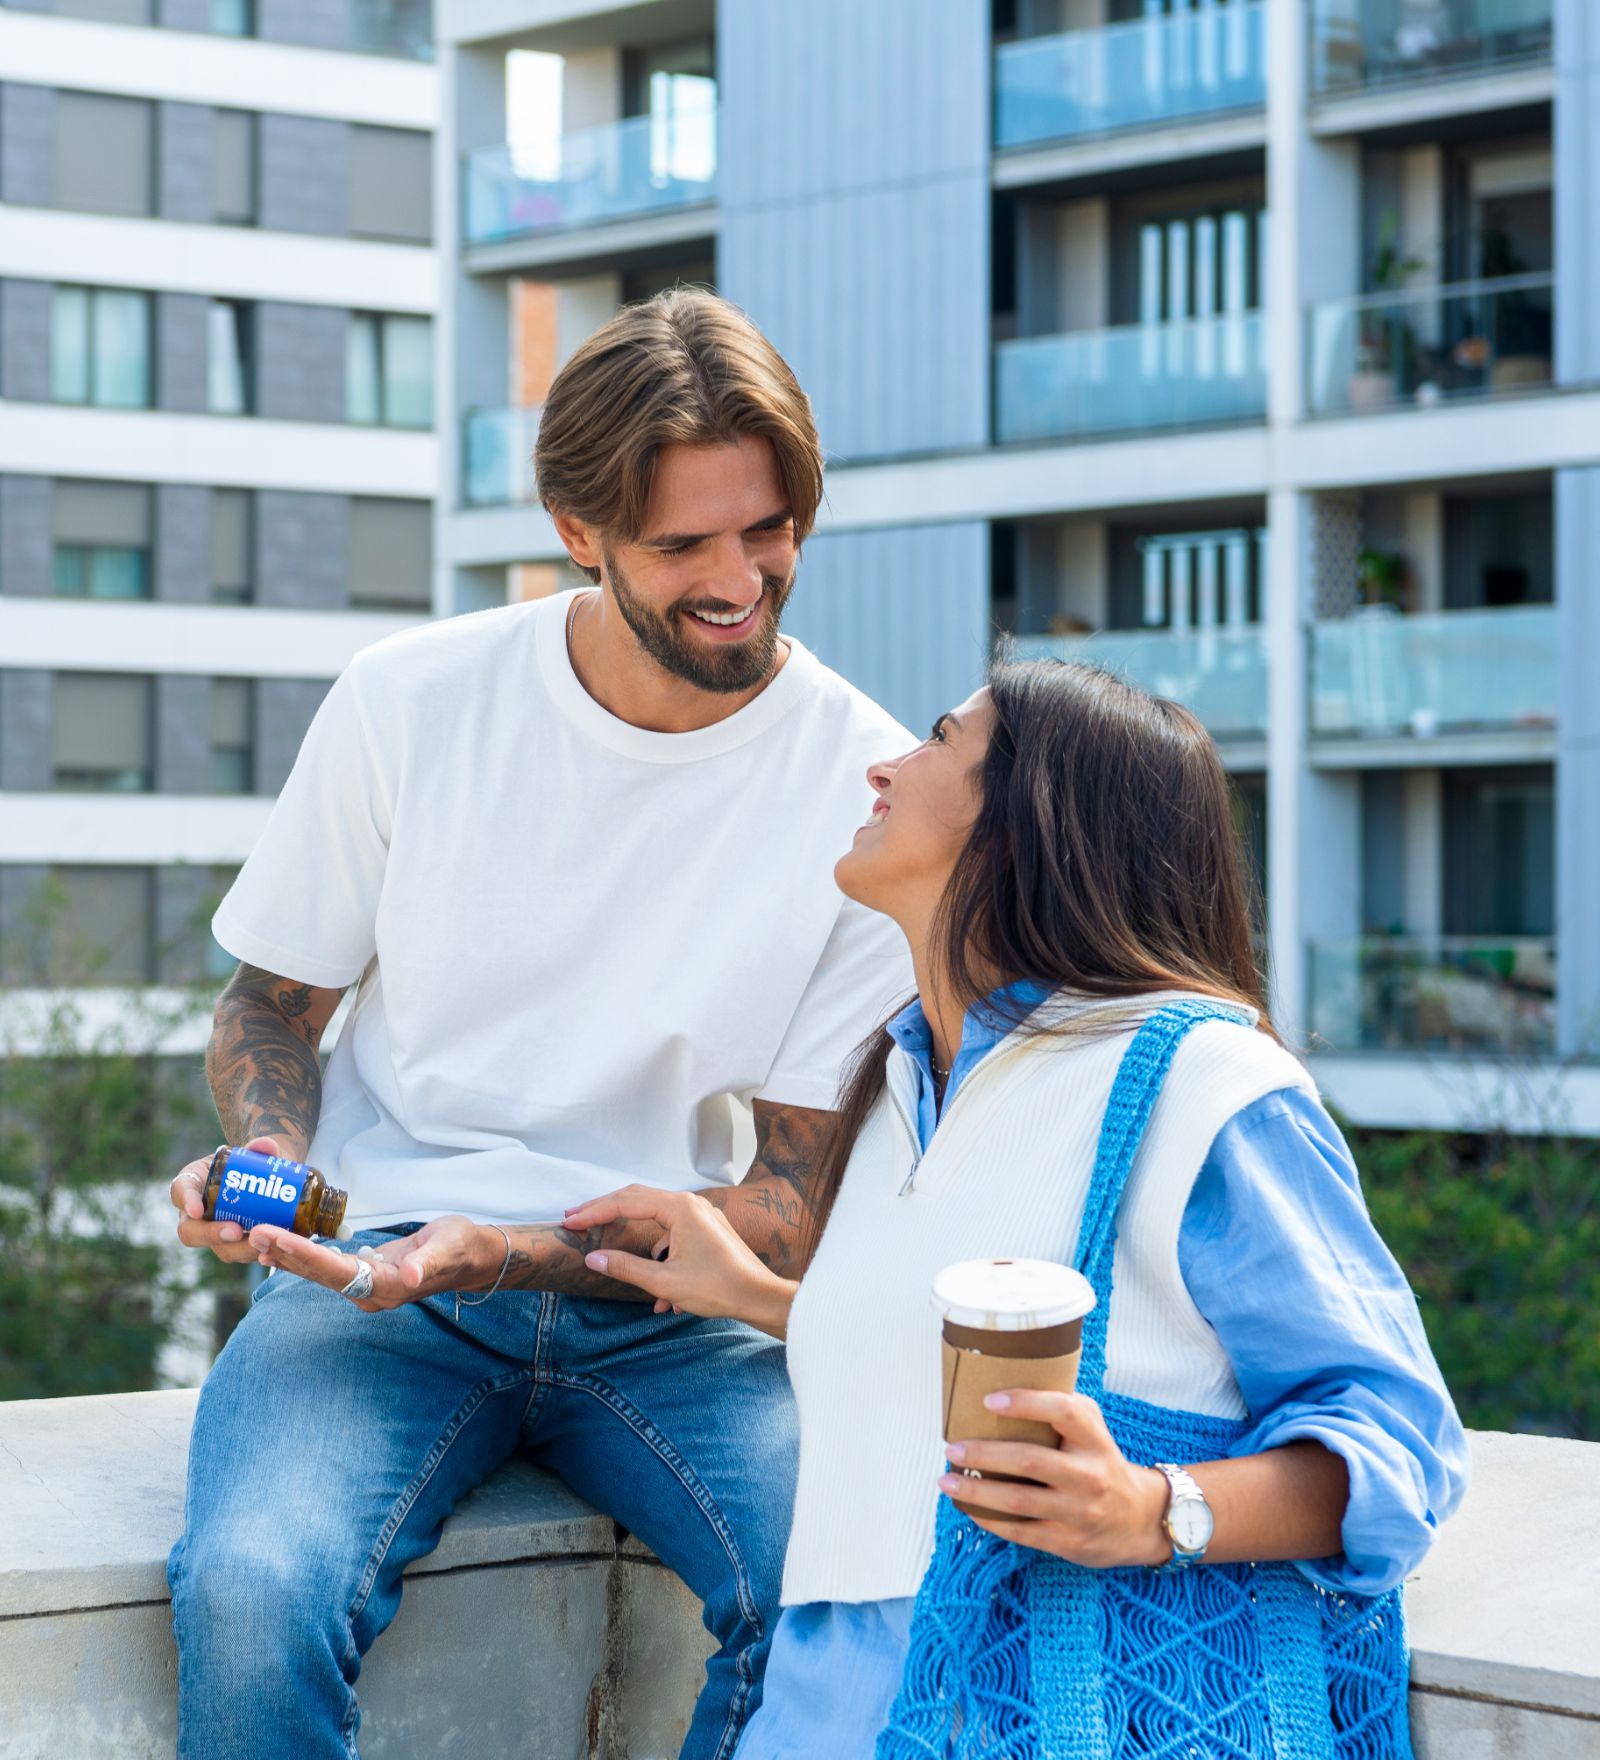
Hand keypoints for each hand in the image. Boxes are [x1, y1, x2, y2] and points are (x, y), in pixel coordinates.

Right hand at [171, 1136, 281, 1264]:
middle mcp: (196, 1213)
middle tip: (235, 1231)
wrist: (264, 1180)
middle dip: (211, 1234)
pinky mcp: (235, 1245)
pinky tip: (271, 1252)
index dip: (186, 1201)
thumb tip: (267, 1146)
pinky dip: (256, 1254)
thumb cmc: (246, 1164)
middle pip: (190, 1231)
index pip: (180, 1190)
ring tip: (261, 1243)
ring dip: (239, 1249)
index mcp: (193, 1182)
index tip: (197, 1209)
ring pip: (219, 1249)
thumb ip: (258, 1148)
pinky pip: (240, 1254)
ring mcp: (215, 1233)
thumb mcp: (249, 1153)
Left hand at [248, 1214, 500, 1312]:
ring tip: (257, 1237)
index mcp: (388, 1287)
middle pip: (320, 1274)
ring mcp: (365, 1287)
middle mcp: (370, 1293)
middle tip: (253, 1232)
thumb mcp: (448, 1247)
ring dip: (288, 1255)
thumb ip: (426, 1262)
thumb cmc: (461, 1247)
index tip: (277, 1238)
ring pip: (318, 1273)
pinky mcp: (363, 1276)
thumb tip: (408, 1276)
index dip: (305, 1255)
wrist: (469, 1256)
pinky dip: (302, 1255)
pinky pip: (326, 1267)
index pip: (337, 1271)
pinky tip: (282, 1245)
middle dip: (287, 1253)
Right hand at [562, 1186, 795, 1334]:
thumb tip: (593, 1257)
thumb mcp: (665, 1281)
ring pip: (655, 1218)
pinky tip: (661, 1296)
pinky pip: (673, 1234)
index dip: (594, 1212)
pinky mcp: (707, 1230)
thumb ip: (626, 1267)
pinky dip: (659, 1255)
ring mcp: (700, 1215)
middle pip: (638, 1200)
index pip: (626, 1202)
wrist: (759, 1297)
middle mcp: (690, 1204)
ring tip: (609, 1251)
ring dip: (634, 1239)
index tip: (569, 1221)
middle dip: (607, 1211)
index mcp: (679, 1208)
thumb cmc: (717, 1287)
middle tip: (576, 1218)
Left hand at [939, 1390, 1170, 1568]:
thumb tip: (1000, 1388)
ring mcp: (1079, 1511)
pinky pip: (1020, 1530)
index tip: (988, 1400)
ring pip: (1018, 1500)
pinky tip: (967, 1507)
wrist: (1140, 1519)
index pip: (1062, 1411)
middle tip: (952, 1448)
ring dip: (976, 1490)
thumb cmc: (1100, 1462)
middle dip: (984, 1454)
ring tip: (947, 1479)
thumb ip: (1058, 1409)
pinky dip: (989, 1519)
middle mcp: (1089, 1474)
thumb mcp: (1092, 1429)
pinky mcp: (1068, 1541)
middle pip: (1029, 1460)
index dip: (1024, 1402)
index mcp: (1094, 1438)